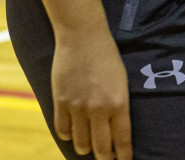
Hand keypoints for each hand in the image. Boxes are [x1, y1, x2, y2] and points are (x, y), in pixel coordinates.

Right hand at [51, 26, 132, 158]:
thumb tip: (115, 128)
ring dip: (85, 148)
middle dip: (105, 158)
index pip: (122, 139)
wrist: (83, 36)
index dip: (123, 156)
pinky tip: (72, 133)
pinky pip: (62, 130)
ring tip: (89, 147)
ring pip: (80, 143)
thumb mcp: (121, 81)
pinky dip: (67, 135)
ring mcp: (77, 107)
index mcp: (119, 102)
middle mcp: (98, 109)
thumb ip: (118, 105)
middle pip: (101, 148)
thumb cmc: (107, 56)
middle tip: (107, 159)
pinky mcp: (60, 102)